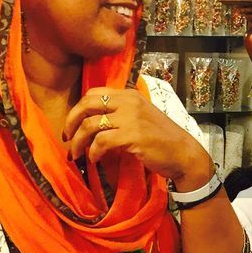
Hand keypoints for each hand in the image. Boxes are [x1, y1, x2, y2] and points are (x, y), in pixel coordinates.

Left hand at [64, 87, 212, 185]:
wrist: (184, 153)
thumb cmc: (162, 139)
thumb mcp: (140, 118)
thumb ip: (120, 115)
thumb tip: (92, 125)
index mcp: (129, 95)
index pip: (93, 93)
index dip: (78, 109)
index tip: (73, 126)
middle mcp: (129, 102)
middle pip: (86, 105)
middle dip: (71, 122)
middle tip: (67, 139)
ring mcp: (131, 117)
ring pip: (90, 124)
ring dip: (78, 142)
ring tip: (77, 154)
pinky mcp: (133, 135)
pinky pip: (101, 141)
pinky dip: (93, 152)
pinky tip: (95, 159)